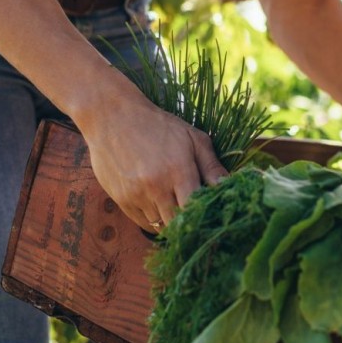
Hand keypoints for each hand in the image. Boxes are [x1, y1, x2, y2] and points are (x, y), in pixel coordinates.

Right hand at [82, 99, 227, 232]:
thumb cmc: (157, 125)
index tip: (210, 215)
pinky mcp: (121, 200)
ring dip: (171, 222)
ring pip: (160, 226)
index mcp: (178, 170)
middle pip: (178, 223)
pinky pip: (143, 223)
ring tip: (176, 208)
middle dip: (189, 223)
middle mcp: (156, 186)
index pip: (196, 210)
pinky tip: (159, 207)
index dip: (204, 216)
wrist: (112, 116)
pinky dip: (154, 221)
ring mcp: (136, 195)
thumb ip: (211, 165)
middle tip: (196, 217)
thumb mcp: (191, 137)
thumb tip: (229, 187)